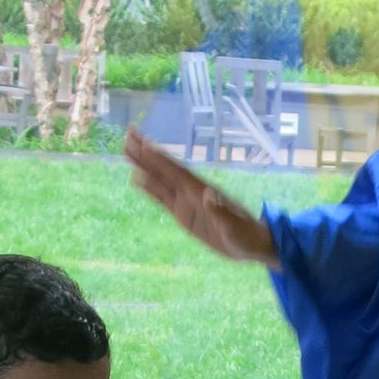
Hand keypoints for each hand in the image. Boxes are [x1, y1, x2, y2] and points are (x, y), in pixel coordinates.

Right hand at [125, 130, 276, 264]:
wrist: (252, 244)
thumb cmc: (246, 235)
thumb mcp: (234, 228)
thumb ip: (221, 213)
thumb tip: (208, 195)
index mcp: (201, 192)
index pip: (176, 171)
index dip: (160, 158)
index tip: (143, 143)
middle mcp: (191, 192)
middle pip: (164, 169)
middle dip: (146, 153)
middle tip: (128, 134)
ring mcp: (186, 202)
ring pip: (160, 180)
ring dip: (144, 166)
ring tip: (126, 150)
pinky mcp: (183, 214)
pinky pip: (163, 198)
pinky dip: (150, 188)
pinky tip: (137, 178)